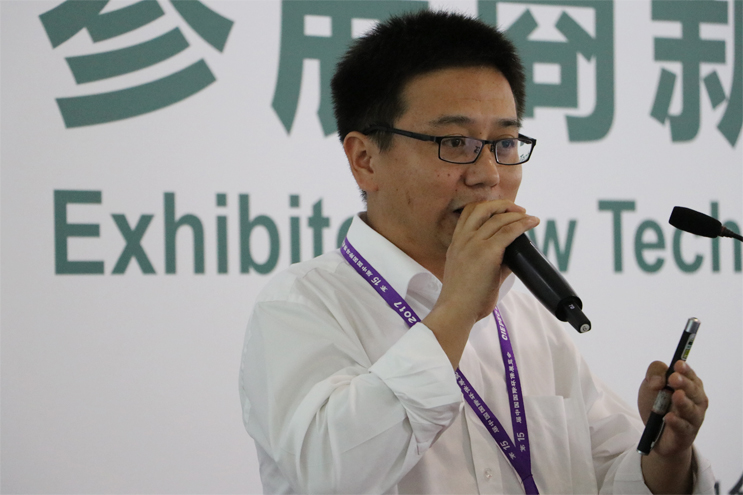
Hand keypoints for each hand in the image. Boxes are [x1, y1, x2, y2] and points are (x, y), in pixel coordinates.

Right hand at [423, 200, 537, 367]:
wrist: (456, 311)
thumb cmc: (464, 300)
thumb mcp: (472, 274)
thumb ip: (492, 262)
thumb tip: (513, 258)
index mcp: (456, 244)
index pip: (468, 214)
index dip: (486, 207)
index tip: (501, 211)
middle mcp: (462, 239)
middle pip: (481, 208)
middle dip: (501, 205)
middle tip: (518, 209)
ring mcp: (473, 244)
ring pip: (497, 218)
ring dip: (515, 214)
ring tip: (528, 217)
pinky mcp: (486, 252)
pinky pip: (508, 231)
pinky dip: (522, 224)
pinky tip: (532, 222)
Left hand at [638, 360, 707, 492]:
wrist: (654, 435)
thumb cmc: (656, 404)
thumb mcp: (650, 386)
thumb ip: (653, 375)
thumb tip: (657, 381)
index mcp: (688, 386)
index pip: (690, 376)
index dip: (685, 370)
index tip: (678, 364)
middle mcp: (695, 401)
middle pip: (693, 391)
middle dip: (684, 384)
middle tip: (674, 378)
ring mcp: (692, 419)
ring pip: (691, 410)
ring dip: (684, 402)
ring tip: (676, 396)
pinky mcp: (685, 434)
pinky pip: (683, 428)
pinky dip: (676, 422)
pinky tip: (669, 417)